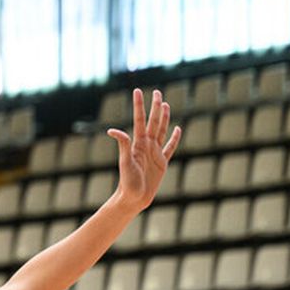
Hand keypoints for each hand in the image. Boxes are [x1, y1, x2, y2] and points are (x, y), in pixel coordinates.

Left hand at [107, 88, 180, 212]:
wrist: (134, 198)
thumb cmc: (127, 182)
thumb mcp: (125, 162)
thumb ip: (123, 145)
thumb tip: (112, 130)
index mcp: (138, 143)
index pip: (140, 120)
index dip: (139, 105)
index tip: (137, 91)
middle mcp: (146, 145)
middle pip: (153, 122)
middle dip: (155, 107)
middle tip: (158, 92)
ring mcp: (155, 153)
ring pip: (161, 131)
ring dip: (164, 118)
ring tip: (165, 104)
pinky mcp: (162, 163)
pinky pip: (170, 147)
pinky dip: (174, 138)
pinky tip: (177, 129)